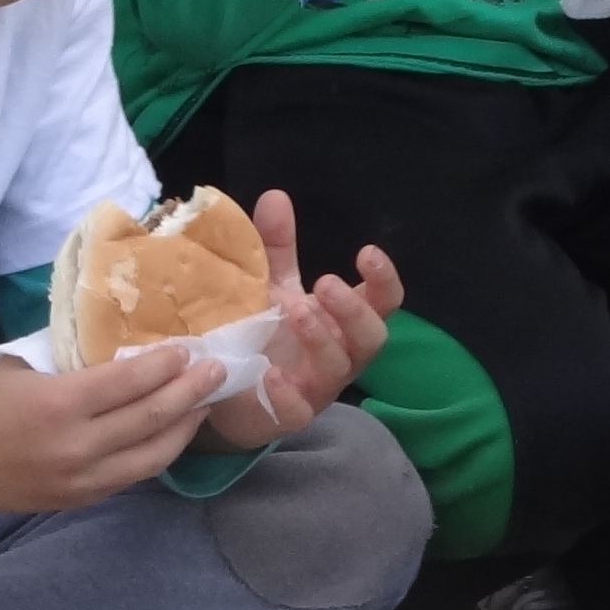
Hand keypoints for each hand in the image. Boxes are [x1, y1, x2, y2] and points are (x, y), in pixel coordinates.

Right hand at [0, 344, 222, 513]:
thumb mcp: (22, 367)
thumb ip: (72, 365)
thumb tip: (120, 354)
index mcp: (60, 404)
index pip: (131, 382)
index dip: (165, 365)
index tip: (187, 349)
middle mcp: (78, 446)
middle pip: (151, 418)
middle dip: (190, 393)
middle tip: (216, 371)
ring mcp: (81, 480)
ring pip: (152, 456)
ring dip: (183, 428)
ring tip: (202, 405)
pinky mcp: (78, 499)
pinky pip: (130, 476)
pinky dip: (155, 453)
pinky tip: (168, 435)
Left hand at [203, 186, 402, 446]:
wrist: (225, 388)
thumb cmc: (263, 332)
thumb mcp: (270, 285)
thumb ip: (276, 246)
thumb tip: (276, 195)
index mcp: (343, 321)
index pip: (383, 301)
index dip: (383, 280)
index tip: (367, 253)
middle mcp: (341, 354)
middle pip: (372, 337)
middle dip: (354, 310)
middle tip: (326, 283)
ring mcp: (317, 387)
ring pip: (339, 368)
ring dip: (322, 338)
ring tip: (297, 311)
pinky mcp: (287, 414)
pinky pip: (298, 411)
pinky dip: (287, 393)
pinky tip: (271, 373)